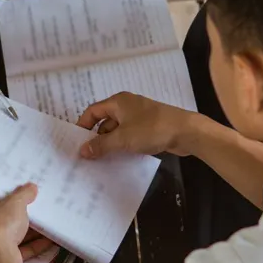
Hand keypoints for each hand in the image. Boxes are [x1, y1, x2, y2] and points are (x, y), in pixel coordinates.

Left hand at [0, 184, 43, 262]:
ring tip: (45, 221)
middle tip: (33, 204)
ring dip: (29, 230)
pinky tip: (49, 240)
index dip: (2, 194)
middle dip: (18, 214)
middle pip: (1, 217)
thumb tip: (32, 186)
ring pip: (11, 235)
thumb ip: (24, 193)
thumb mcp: (15, 203)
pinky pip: (18, 249)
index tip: (17, 190)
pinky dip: (32, 244)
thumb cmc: (1, 225)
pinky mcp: (1, 260)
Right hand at [78, 92, 195, 158]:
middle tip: (88, 155)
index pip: (93, 111)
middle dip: (97, 137)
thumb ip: (101, 145)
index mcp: (118, 102)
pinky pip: (130, 135)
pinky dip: (124, 144)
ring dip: (111, 143)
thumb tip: (81, 150)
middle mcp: (127, 105)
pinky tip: (121, 158)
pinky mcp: (149, 126)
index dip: (83, 125)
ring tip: (102, 160)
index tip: (77, 142)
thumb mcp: (123, 139)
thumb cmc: (151, 129)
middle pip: (105, 121)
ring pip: (118, 129)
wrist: (185, 131)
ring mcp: (139, 116)